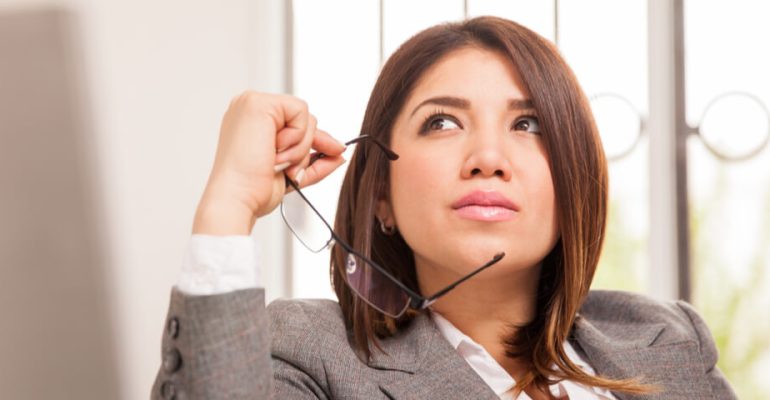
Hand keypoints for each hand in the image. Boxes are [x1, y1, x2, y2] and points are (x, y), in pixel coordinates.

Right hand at [192, 91, 345, 234]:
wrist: (239, 197)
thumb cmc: (254, 189)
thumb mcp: (291, 171)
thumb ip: (315, 159)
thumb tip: (339, 153)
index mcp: (253, 122)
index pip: (296, 123)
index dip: (312, 142)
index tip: (331, 154)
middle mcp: (250, 109)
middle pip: (304, 120)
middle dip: (306, 149)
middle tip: (288, 168)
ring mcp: (252, 103)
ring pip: (306, 118)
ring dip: (299, 148)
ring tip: (276, 162)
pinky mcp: (259, 104)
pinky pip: (301, 112)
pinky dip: (296, 137)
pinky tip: (274, 150)